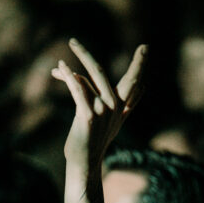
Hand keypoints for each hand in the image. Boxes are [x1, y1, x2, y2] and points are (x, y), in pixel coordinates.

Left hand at [52, 39, 147, 165]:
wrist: (86, 162)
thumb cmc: (97, 140)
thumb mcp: (116, 120)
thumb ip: (129, 102)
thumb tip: (145, 86)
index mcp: (121, 105)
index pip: (133, 81)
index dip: (139, 64)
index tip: (145, 47)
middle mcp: (114, 106)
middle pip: (100, 72)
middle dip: (86, 55)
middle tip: (72, 40)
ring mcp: (102, 111)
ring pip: (84, 79)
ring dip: (66, 72)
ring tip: (58, 65)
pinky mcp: (88, 116)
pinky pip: (77, 89)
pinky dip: (67, 77)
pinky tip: (60, 67)